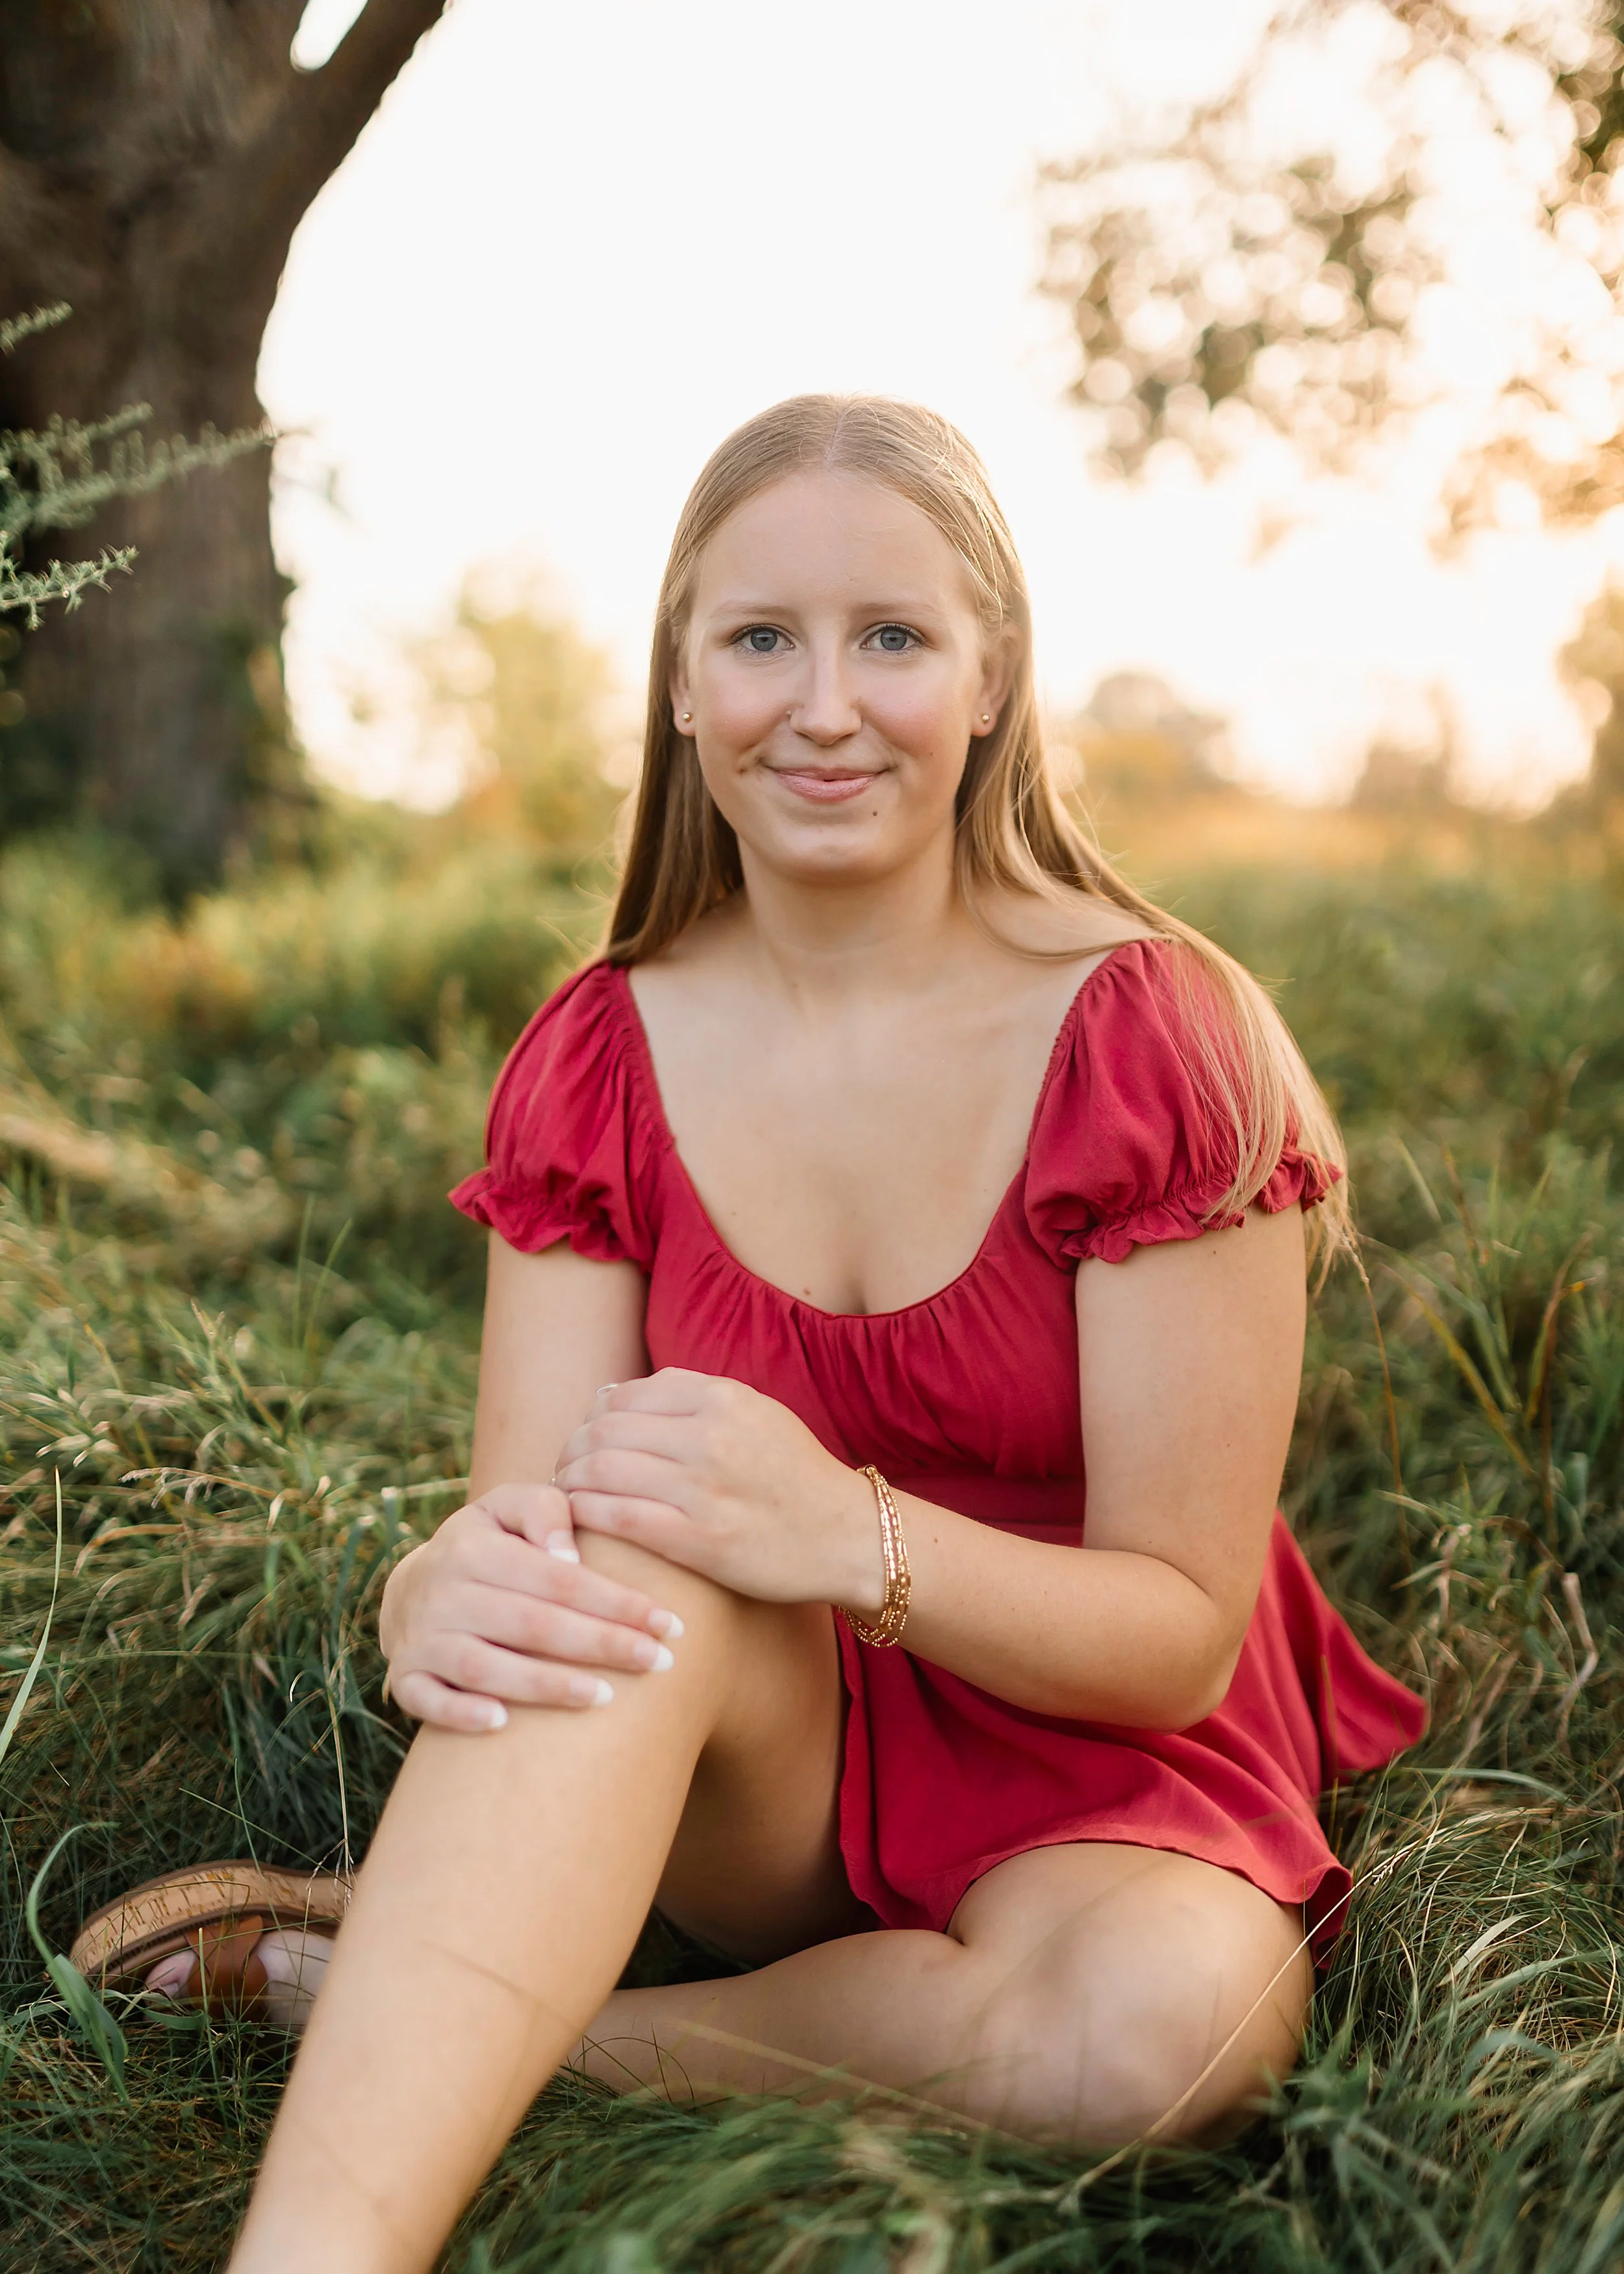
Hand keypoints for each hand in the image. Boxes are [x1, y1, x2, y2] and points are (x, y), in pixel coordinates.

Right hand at [377, 1481, 685, 1731]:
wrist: (411, 1587)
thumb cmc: (487, 1545)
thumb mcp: (508, 1508)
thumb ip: (544, 1511)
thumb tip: (569, 1555)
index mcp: (477, 1548)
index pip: (559, 1580)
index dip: (616, 1602)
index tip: (668, 1623)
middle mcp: (445, 1593)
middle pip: (533, 1624)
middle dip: (601, 1644)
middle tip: (660, 1662)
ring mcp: (422, 1638)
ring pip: (487, 1667)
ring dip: (547, 1685)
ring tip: (606, 1696)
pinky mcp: (406, 1678)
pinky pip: (427, 1701)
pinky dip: (461, 1713)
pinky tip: (503, 1724)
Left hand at [554, 1370, 881, 1610]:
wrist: (848, 1536)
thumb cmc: (795, 1476)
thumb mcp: (755, 1413)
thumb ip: (690, 1397)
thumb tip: (611, 1394)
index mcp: (724, 1397)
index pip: (627, 1394)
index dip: (596, 1417)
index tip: (588, 1438)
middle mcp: (711, 1436)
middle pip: (606, 1430)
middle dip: (574, 1449)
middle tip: (566, 1468)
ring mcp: (703, 1488)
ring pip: (602, 1470)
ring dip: (571, 1481)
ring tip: (566, 1494)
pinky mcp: (698, 1539)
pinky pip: (616, 1516)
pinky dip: (584, 1513)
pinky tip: (578, 1518)